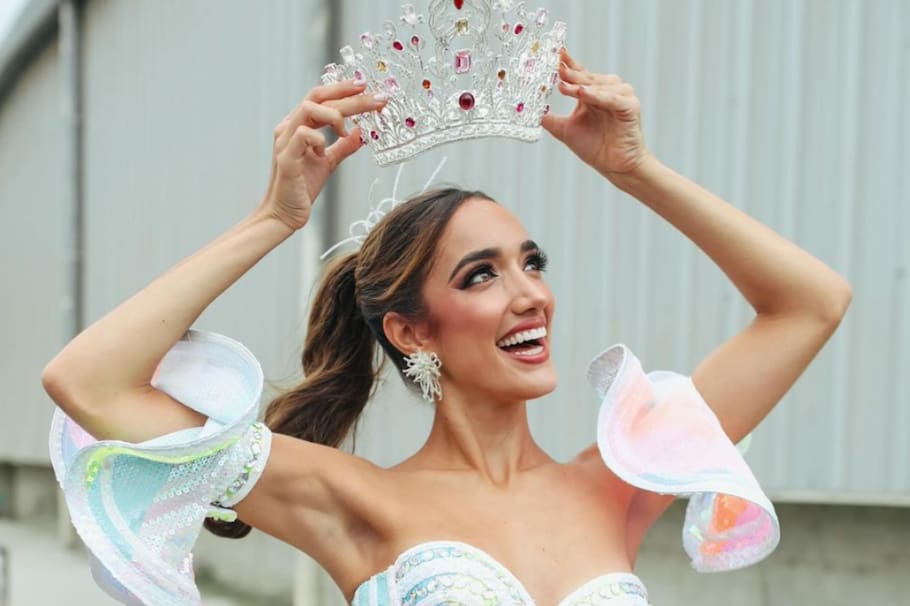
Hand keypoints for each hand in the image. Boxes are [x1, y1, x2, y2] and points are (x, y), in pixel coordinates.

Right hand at [260, 81, 387, 230]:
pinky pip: (303, 134)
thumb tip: (362, 133)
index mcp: (298, 125)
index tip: (365, 85)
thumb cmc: (301, 187)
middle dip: (350, 96)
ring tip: (345, 131)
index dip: (343, 89)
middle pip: (319, 98)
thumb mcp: (328, 162)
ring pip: (309, 108)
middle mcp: (289, 127)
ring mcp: (285, 140)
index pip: (321, 97)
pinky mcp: (287, 157)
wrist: (284, 213)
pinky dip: (320, 139)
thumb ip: (343, 146)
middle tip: (376, 99)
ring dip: (334, 115)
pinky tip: (324, 151)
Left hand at [542, 49, 649, 179]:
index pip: (578, 73)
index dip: (567, 63)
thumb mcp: (564, 130)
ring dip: (582, 84)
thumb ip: (549, 119)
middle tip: (555, 67)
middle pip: (587, 77)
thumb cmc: (594, 147)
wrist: (615, 166)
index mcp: (592, 92)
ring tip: (564, 85)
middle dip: (570, 73)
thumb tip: (527, 112)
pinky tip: (584, 93)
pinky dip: (598, 95)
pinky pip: (612, 98)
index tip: (554, 53)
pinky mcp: (630, 106)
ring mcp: (620, 96)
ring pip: (599, 85)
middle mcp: (607, 90)